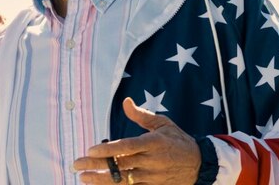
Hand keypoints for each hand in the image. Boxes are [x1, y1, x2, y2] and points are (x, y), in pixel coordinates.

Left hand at [72, 97, 200, 183]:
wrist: (201, 165)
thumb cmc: (178, 141)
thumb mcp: (162, 124)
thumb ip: (141, 115)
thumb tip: (126, 102)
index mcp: (153, 143)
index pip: (126, 147)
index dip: (108, 150)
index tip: (90, 150)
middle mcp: (152, 162)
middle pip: (120, 165)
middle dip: (97, 166)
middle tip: (77, 164)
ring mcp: (153, 178)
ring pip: (124, 181)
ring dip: (102, 180)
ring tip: (84, 178)